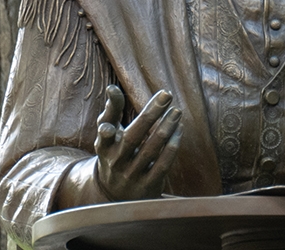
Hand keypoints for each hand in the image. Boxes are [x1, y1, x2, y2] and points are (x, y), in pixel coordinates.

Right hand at [94, 85, 182, 200]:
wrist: (116, 196)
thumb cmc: (115, 153)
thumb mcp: (108, 135)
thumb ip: (112, 111)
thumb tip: (112, 89)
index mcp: (104, 148)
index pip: (104, 134)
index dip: (107, 126)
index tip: (112, 111)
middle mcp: (116, 163)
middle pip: (134, 137)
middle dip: (151, 114)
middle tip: (167, 94)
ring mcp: (132, 177)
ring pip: (151, 149)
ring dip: (167, 127)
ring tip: (177, 111)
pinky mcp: (148, 186)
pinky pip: (163, 164)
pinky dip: (173, 145)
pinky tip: (179, 129)